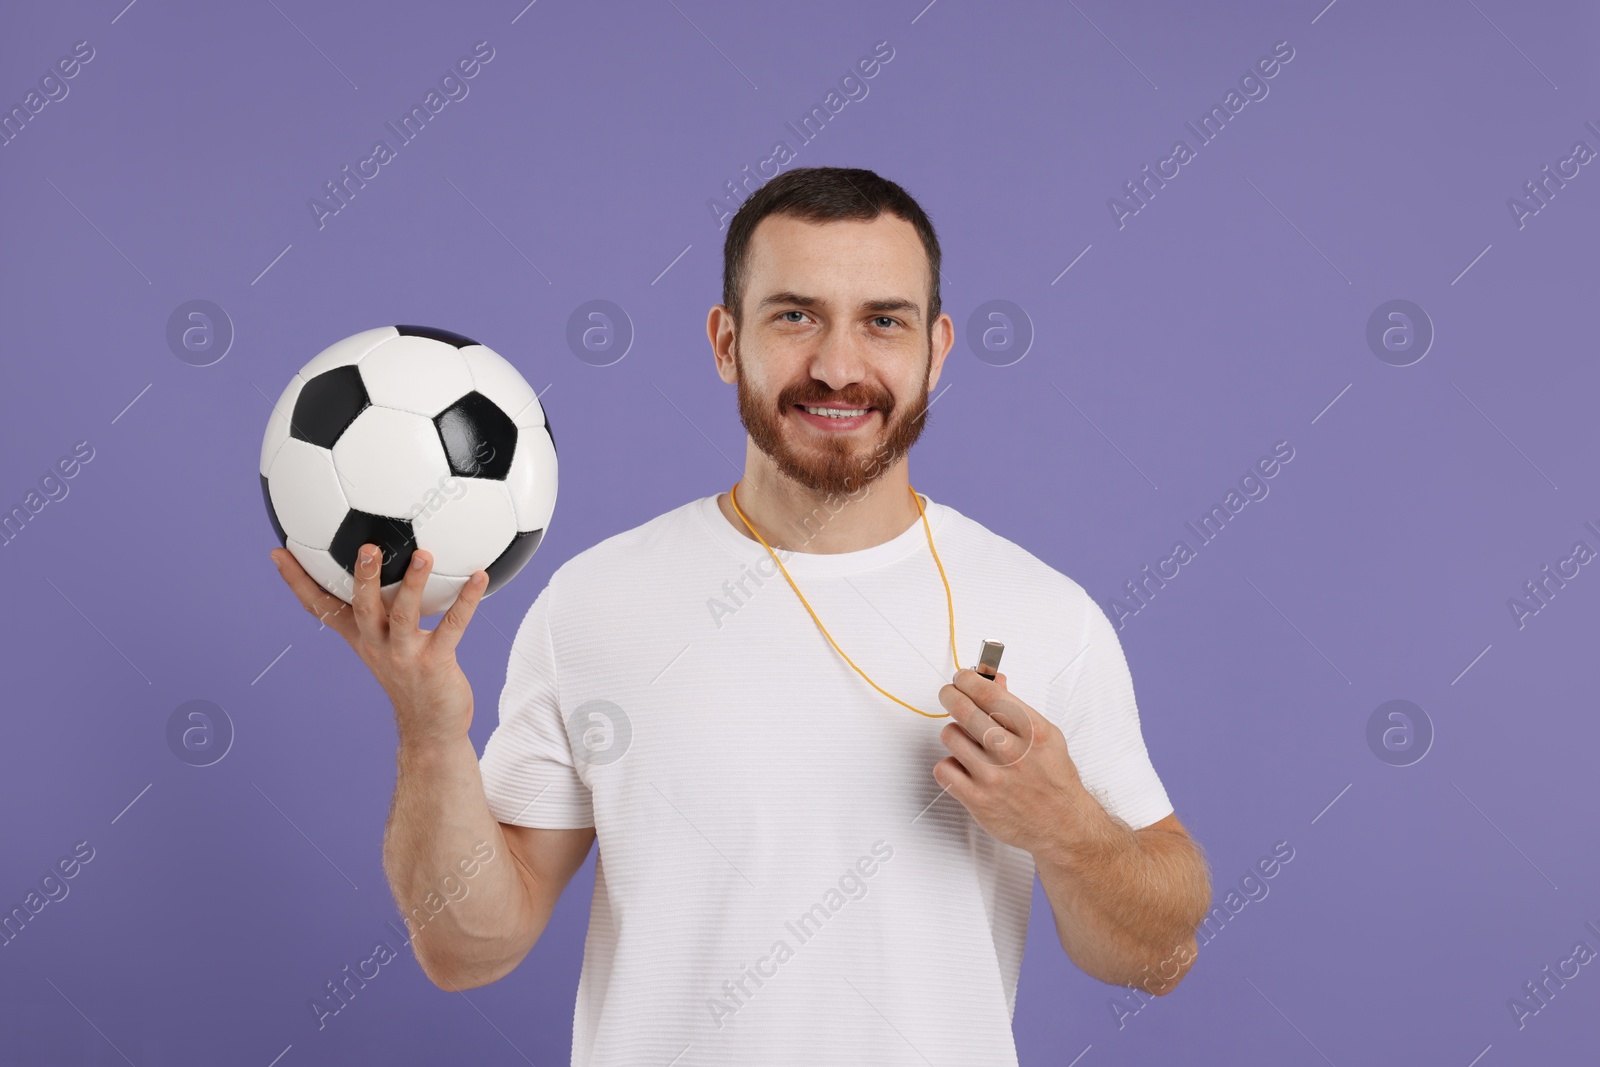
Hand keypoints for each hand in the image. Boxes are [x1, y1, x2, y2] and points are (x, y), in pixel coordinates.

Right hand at [270, 543, 487, 745]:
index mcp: (361, 637)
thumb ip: (379, 611)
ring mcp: (405, 655)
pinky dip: (466, 601)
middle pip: (363, 608)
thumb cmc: (410, 678)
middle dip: (363, 577)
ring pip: (405, 615)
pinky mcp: (435, 663)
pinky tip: (479, 577)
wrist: (430, 728)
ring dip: (413, 584)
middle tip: (367, 546)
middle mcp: (377, 645)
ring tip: (424, 555)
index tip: (279, 551)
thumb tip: (382, 574)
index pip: (321, 608)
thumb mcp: (383, 645)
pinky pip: (452, 627)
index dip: (298, 581)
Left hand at [933, 669, 1100, 856]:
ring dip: (954, 733)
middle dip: (950, 695)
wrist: (1062, 824)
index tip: (962, 678)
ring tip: (966, 740)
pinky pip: (943, 768)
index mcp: (1033, 731)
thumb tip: (992, 679)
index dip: (968, 679)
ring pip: (949, 735)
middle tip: (950, 695)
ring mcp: (992, 777)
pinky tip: (963, 766)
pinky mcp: (977, 799)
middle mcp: (1012, 752)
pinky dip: (949, 764)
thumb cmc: (1052, 778)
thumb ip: (1016, 707)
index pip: (988, 693)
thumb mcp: (1045, 736)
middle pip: (963, 709)